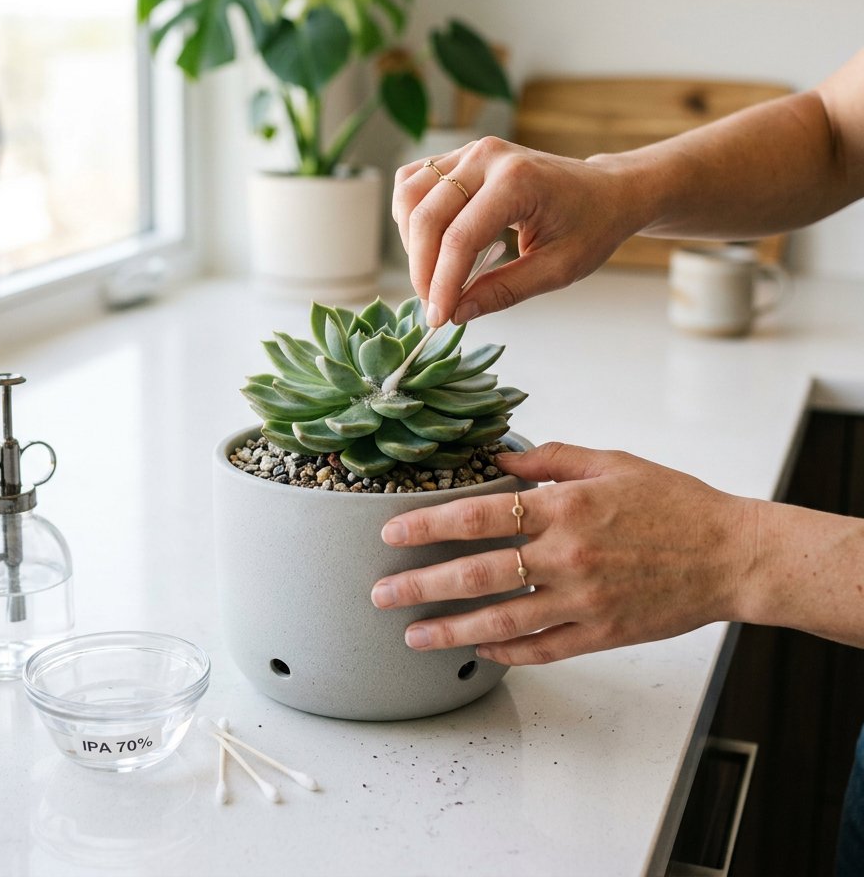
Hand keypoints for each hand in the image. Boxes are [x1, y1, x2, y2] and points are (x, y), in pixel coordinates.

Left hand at [370, 442, 753, 664]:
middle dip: (421, 584)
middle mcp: (567, 556)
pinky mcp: (601, 634)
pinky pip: (542, 649)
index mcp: (565, 508)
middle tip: (381, 594)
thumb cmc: (672, 502)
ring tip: (412, 634)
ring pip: (502, 621)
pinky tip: (478, 651)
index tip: (390, 532)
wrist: (730, 554)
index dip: (428, 524)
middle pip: (477, 573)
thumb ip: (550, 460)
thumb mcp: (611, 462)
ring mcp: (583, 601)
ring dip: (451, 629)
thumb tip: (498, 458)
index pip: (478, 515)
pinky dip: (506, 653)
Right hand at [391, 137, 648, 325]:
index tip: (439, 318)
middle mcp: (488, 157)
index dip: (442, 283)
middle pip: (427, 217)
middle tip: (434, 307)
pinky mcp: (460, 156)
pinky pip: (413, 183)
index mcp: (518, 181)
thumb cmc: (590, 227)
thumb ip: (504, 291)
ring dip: (411, 244)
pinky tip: (428, 245)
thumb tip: (456, 313)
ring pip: (410, 197)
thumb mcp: (557, 270)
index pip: (460, 238)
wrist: (605, 191)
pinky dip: (410, 217)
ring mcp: (470, 151)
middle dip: (422, 270)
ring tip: (433, 277)